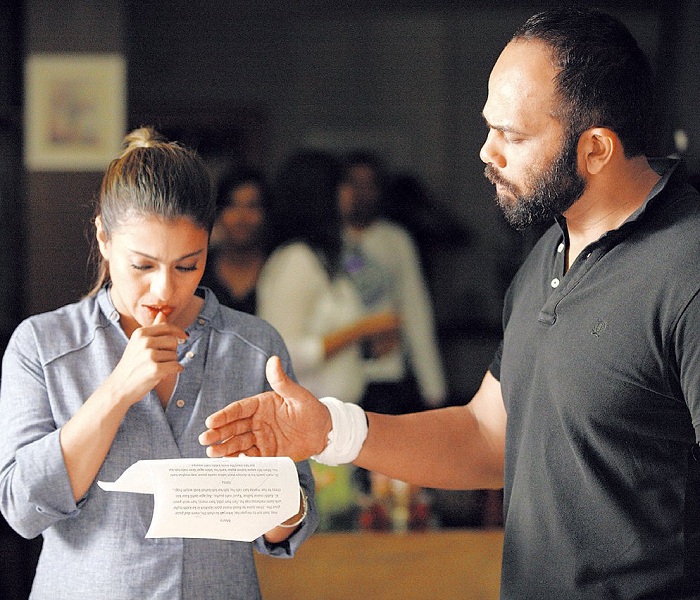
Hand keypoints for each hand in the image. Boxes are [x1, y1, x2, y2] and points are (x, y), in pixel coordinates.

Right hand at [106, 310, 186, 405]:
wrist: (119, 387)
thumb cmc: (131, 365)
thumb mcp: (138, 343)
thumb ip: (153, 329)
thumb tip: (163, 313)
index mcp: (140, 333)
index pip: (166, 327)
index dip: (178, 331)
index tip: (185, 336)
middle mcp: (144, 342)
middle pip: (173, 341)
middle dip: (171, 351)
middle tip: (160, 360)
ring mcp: (149, 355)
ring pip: (175, 355)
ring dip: (171, 363)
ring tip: (157, 368)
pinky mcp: (155, 369)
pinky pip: (176, 366)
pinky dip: (175, 371)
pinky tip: (165, 375)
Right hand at [199, 356, 331, 461]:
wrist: (323, 432)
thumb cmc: (311, 409)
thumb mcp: (298, 395)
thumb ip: (282, 382)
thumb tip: (274, 360)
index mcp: (260, 405)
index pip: (238, 409)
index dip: (224, 415)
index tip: (211, 421)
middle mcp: (257, 422)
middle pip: (233, 428)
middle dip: (218, 433)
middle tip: (205, 439)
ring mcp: (260, 438)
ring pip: (238, 444)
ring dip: (225, 448)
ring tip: (212, 453)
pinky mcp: (267, 454)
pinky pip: (251, 458)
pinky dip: (240, 461)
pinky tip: (230, 464)